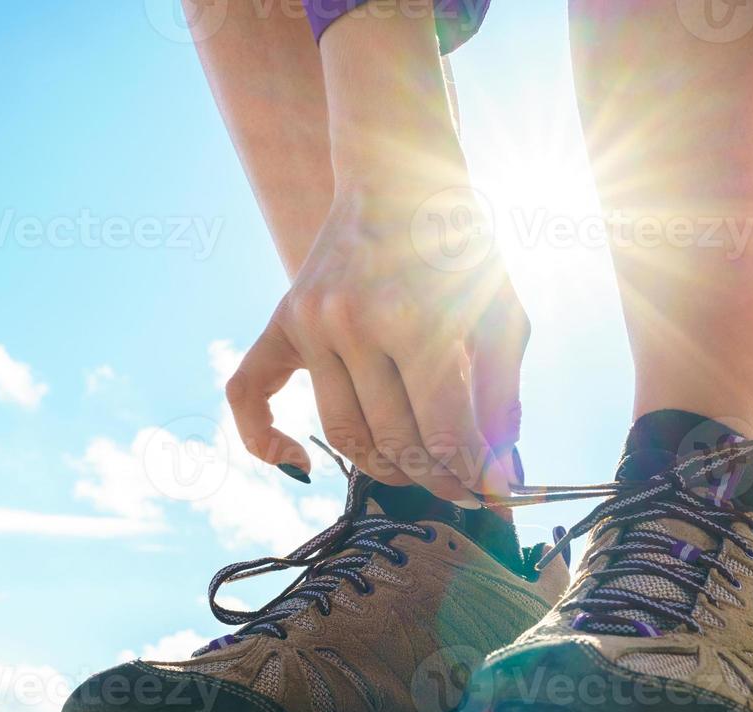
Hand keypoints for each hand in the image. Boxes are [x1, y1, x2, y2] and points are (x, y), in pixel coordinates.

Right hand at [225, 185, 526, 501]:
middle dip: (436, 477)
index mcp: (413, 316)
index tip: (492, 494)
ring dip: (384, 468)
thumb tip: (500, 475)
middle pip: (394, 440)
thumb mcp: (501, 313)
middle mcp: (351, 321)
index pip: (444, 429)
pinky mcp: (281, 320)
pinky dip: (264, 441)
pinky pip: (250, 394)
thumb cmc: (461, 247)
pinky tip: (301, 467)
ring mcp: (308, 322)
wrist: (397, 175)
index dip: (474, 473)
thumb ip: (503, 396)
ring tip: (418, 471)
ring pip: (342, 434)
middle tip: (462, 486)